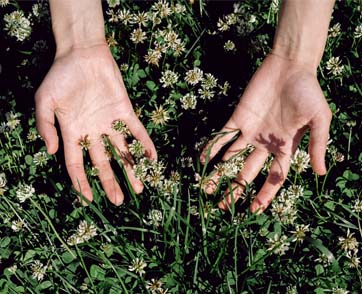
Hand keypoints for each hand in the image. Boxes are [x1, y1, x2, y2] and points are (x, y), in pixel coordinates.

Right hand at [35, 44, 156, 204]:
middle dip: (111, 182)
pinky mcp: (125, 111)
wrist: (82, 53)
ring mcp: (110, 122)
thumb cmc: (61, 76)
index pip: (77, 164)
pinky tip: (152, 159)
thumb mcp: (45, 102)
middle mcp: (93, 132)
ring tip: (139, 188)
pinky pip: (137, 130)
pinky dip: (145, 144)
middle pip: (103, 163)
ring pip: (122, 151)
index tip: (90, 199)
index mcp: (73, 133)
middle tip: (119, 200)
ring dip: (131, 169)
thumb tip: (51, 152)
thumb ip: (46, 127)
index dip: (82, 182)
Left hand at [200, 53, 331, 212]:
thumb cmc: (308, 92)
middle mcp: (264, 144)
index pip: (273, 178)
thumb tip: (320, 174)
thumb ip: (317, 145)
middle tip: (222, 207)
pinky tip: (201, 160)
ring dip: (218, 173)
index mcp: (284, 148)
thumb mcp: (319, 120)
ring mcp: (249, 132)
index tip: (253, 210)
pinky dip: (211, 147)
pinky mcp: (238, 118)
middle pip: (247, 173)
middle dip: (235, 190)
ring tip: (205, 189)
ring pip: (231, 158)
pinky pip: (222, 136)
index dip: (264, 194)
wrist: (290, 66)